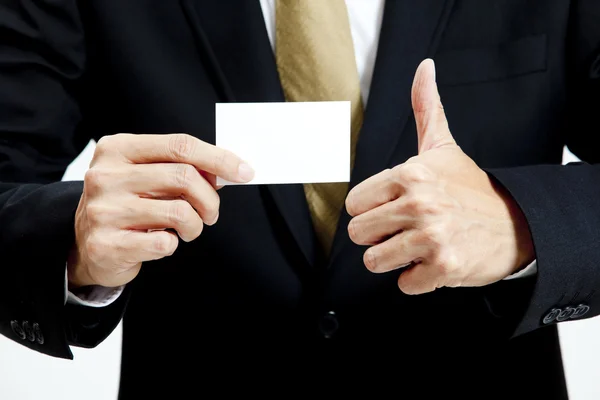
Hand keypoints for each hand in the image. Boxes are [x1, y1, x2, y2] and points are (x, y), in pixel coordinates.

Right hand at [67, 133, 253, 288]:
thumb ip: (181, 167)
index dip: (219, 158)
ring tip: (188, 230)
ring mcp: (103, 210)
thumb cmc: (127, 204)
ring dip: (196, 225)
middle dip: (210, 198)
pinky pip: (164, 243)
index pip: (180, 145)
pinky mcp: (106, 244)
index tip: (245, 171)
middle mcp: (105, 175)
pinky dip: (173, 245)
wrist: (87, 245)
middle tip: (212, 213)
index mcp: (117, 148)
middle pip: (184, 177)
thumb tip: (227, 169)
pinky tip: (162, 242)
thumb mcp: (148, 176)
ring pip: (179, 212)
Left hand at [345, 59, 534, 294]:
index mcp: (409, 174)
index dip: (371, 210)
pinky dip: (418, 278)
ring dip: (395, 259)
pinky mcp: (443, 267)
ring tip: (419, 245)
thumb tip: (424, 67)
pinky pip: (404, 284)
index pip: (353, 205)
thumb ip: (425, 108)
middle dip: (378, 237)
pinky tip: (436, 260)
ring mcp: (431, 236)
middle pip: (358, 234)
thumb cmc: (469, 188)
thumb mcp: (443, 146)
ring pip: (374, 261)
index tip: (392, 208)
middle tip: (405, 229)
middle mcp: (418, 203)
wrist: (516, 224)